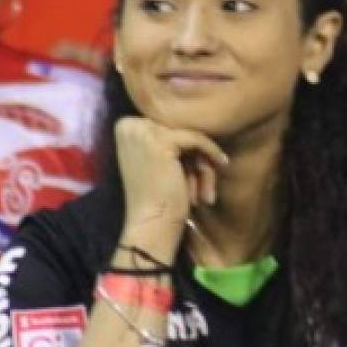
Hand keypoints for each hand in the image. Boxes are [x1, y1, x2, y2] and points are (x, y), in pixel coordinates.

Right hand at [115, 118, 227, 258]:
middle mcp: (130, 124)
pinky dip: (211, 153)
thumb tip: (203, 121)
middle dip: (195, 159)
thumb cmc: (158, 199)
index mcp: (125, 127)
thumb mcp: (162, 162)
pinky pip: (197, 139)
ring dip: (203, 164)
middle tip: (203, 187)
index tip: (193, 177)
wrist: (151, 224)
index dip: (186, 152)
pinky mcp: (161, 140)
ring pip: (190, 136)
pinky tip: (221, 166)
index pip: (168, 128)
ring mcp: (143, 131)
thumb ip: (173, 140)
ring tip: (205, 191)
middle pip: (179, 131)